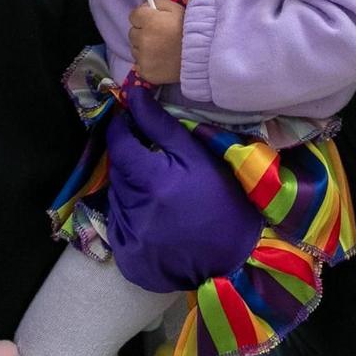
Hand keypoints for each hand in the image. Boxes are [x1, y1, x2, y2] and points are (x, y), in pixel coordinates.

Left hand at [103, 81, 260, 292]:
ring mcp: (130, 240)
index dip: (120, 130)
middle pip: (117, 173)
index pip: (119, 146)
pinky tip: (154, 218)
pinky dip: (129, 218)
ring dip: (130, 189)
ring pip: (116, 199)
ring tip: (158, 192)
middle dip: (129, 161)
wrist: (238, 257)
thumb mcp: (197, 157)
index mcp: (154, 182)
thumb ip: (161, 125)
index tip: (128, 122)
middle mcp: (137, 212)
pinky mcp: (129, 261)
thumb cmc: (223, 200)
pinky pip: (117, 228)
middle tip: (151, 160)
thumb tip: (134, 94)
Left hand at [128, 0, 185, 83]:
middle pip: (132, 33)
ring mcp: (143, 58)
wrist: (202, 57)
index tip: (152, 21)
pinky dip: (146, 62)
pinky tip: (160, 60)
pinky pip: (139, 64)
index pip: (133, 15)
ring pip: (135, 49)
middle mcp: (143, 39)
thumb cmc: (190, 30)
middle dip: (143, 32)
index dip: (143, 17)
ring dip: (143, 48)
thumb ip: (159, 2)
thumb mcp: (177, 9)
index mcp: (149, 21)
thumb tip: (147, 5)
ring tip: (161, 49)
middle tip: (159, 36)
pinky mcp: (145, 72)